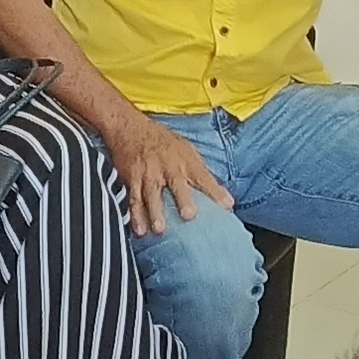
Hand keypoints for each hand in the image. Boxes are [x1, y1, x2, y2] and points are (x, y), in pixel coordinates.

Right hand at [102, 115, 231, 235]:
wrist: (130, 129)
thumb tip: (225, 199)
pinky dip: (135, 216)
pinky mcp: (132, 180)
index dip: (216, 191)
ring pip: (151, 195)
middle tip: (188, 216)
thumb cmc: (164, 143)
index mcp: (185, 161)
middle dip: (182, 199)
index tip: (227, 205)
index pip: (203, 177)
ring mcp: (148, 174)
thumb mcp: (187, 151)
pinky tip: (138, 230)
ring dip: (154, 213)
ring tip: (158, 230)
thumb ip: (203, 174)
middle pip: (176, 185)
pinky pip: (133, 200)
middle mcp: (167, 168)